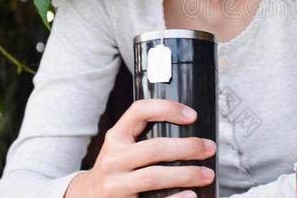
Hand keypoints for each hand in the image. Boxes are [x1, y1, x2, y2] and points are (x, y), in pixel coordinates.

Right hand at [64, 99, 215, 197]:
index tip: (192, 115)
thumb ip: (145, 136)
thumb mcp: (123, 146)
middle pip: (155, 147)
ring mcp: (114, 184)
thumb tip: (192, 130)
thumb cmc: (116, 168)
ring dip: (186, 174)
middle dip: (188, 147)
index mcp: (117, 137)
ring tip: (207, 174)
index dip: (167, 109)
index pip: (139, 111)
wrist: (86, 197)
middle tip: (209, 148)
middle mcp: (113, 159)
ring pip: (153, 177)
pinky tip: (190, 195)